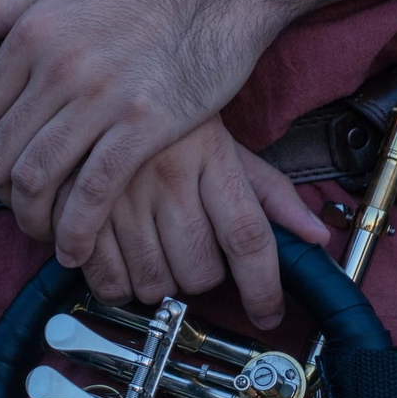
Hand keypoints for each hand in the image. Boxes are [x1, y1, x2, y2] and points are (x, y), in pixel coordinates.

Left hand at [0, 0, 285, 269]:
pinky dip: (77, 230)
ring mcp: (101, 97)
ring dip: (33, 220)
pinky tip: (76, 248)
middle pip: (4, 154)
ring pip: (40, 178)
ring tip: (45, 235)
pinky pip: (92, 192)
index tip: (1, 175)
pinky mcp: (145, 125)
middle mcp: (59, 66)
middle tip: (21, 212)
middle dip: (3, 196)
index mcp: (33, 33)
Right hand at [65, 118, 327, 329]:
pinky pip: (109, 282)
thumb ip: (270, 193)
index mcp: (211, 157)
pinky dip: (119, 287)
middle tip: (191, 253)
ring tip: (154, 251)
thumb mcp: (225, 145)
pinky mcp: (79, 211)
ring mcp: (120, 196)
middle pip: (201, 270)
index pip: (248, 238)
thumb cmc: (169, 122)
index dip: (263, 289)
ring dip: (161, 283)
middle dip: (202, 276)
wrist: (96, 83)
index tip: (268, 314)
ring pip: (156, 283)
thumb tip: (317, 236)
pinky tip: (121, 260)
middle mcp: (168, 177)